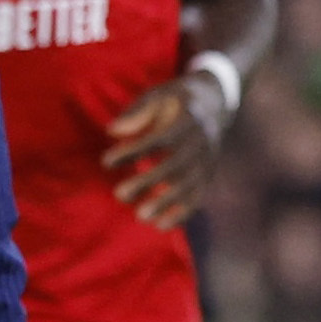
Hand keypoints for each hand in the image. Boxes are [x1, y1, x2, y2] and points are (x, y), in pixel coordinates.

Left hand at [95, 64, 227, 224]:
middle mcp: (200, 141)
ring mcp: (207, 160)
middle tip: (119, 194)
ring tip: (141, 216)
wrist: (215, 102)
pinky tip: (160, 226)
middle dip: (147, 182)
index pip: (158, 138)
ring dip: (165, 203)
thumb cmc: (175, 100)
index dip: (133, 151)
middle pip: (174, 165)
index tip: (106, 161)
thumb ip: (135, 112)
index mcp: (186, 119)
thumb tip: (111, 132)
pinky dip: (182, 213)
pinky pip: (198, 197)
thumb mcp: (157, 95)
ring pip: (188, 185)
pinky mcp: (208, 174)